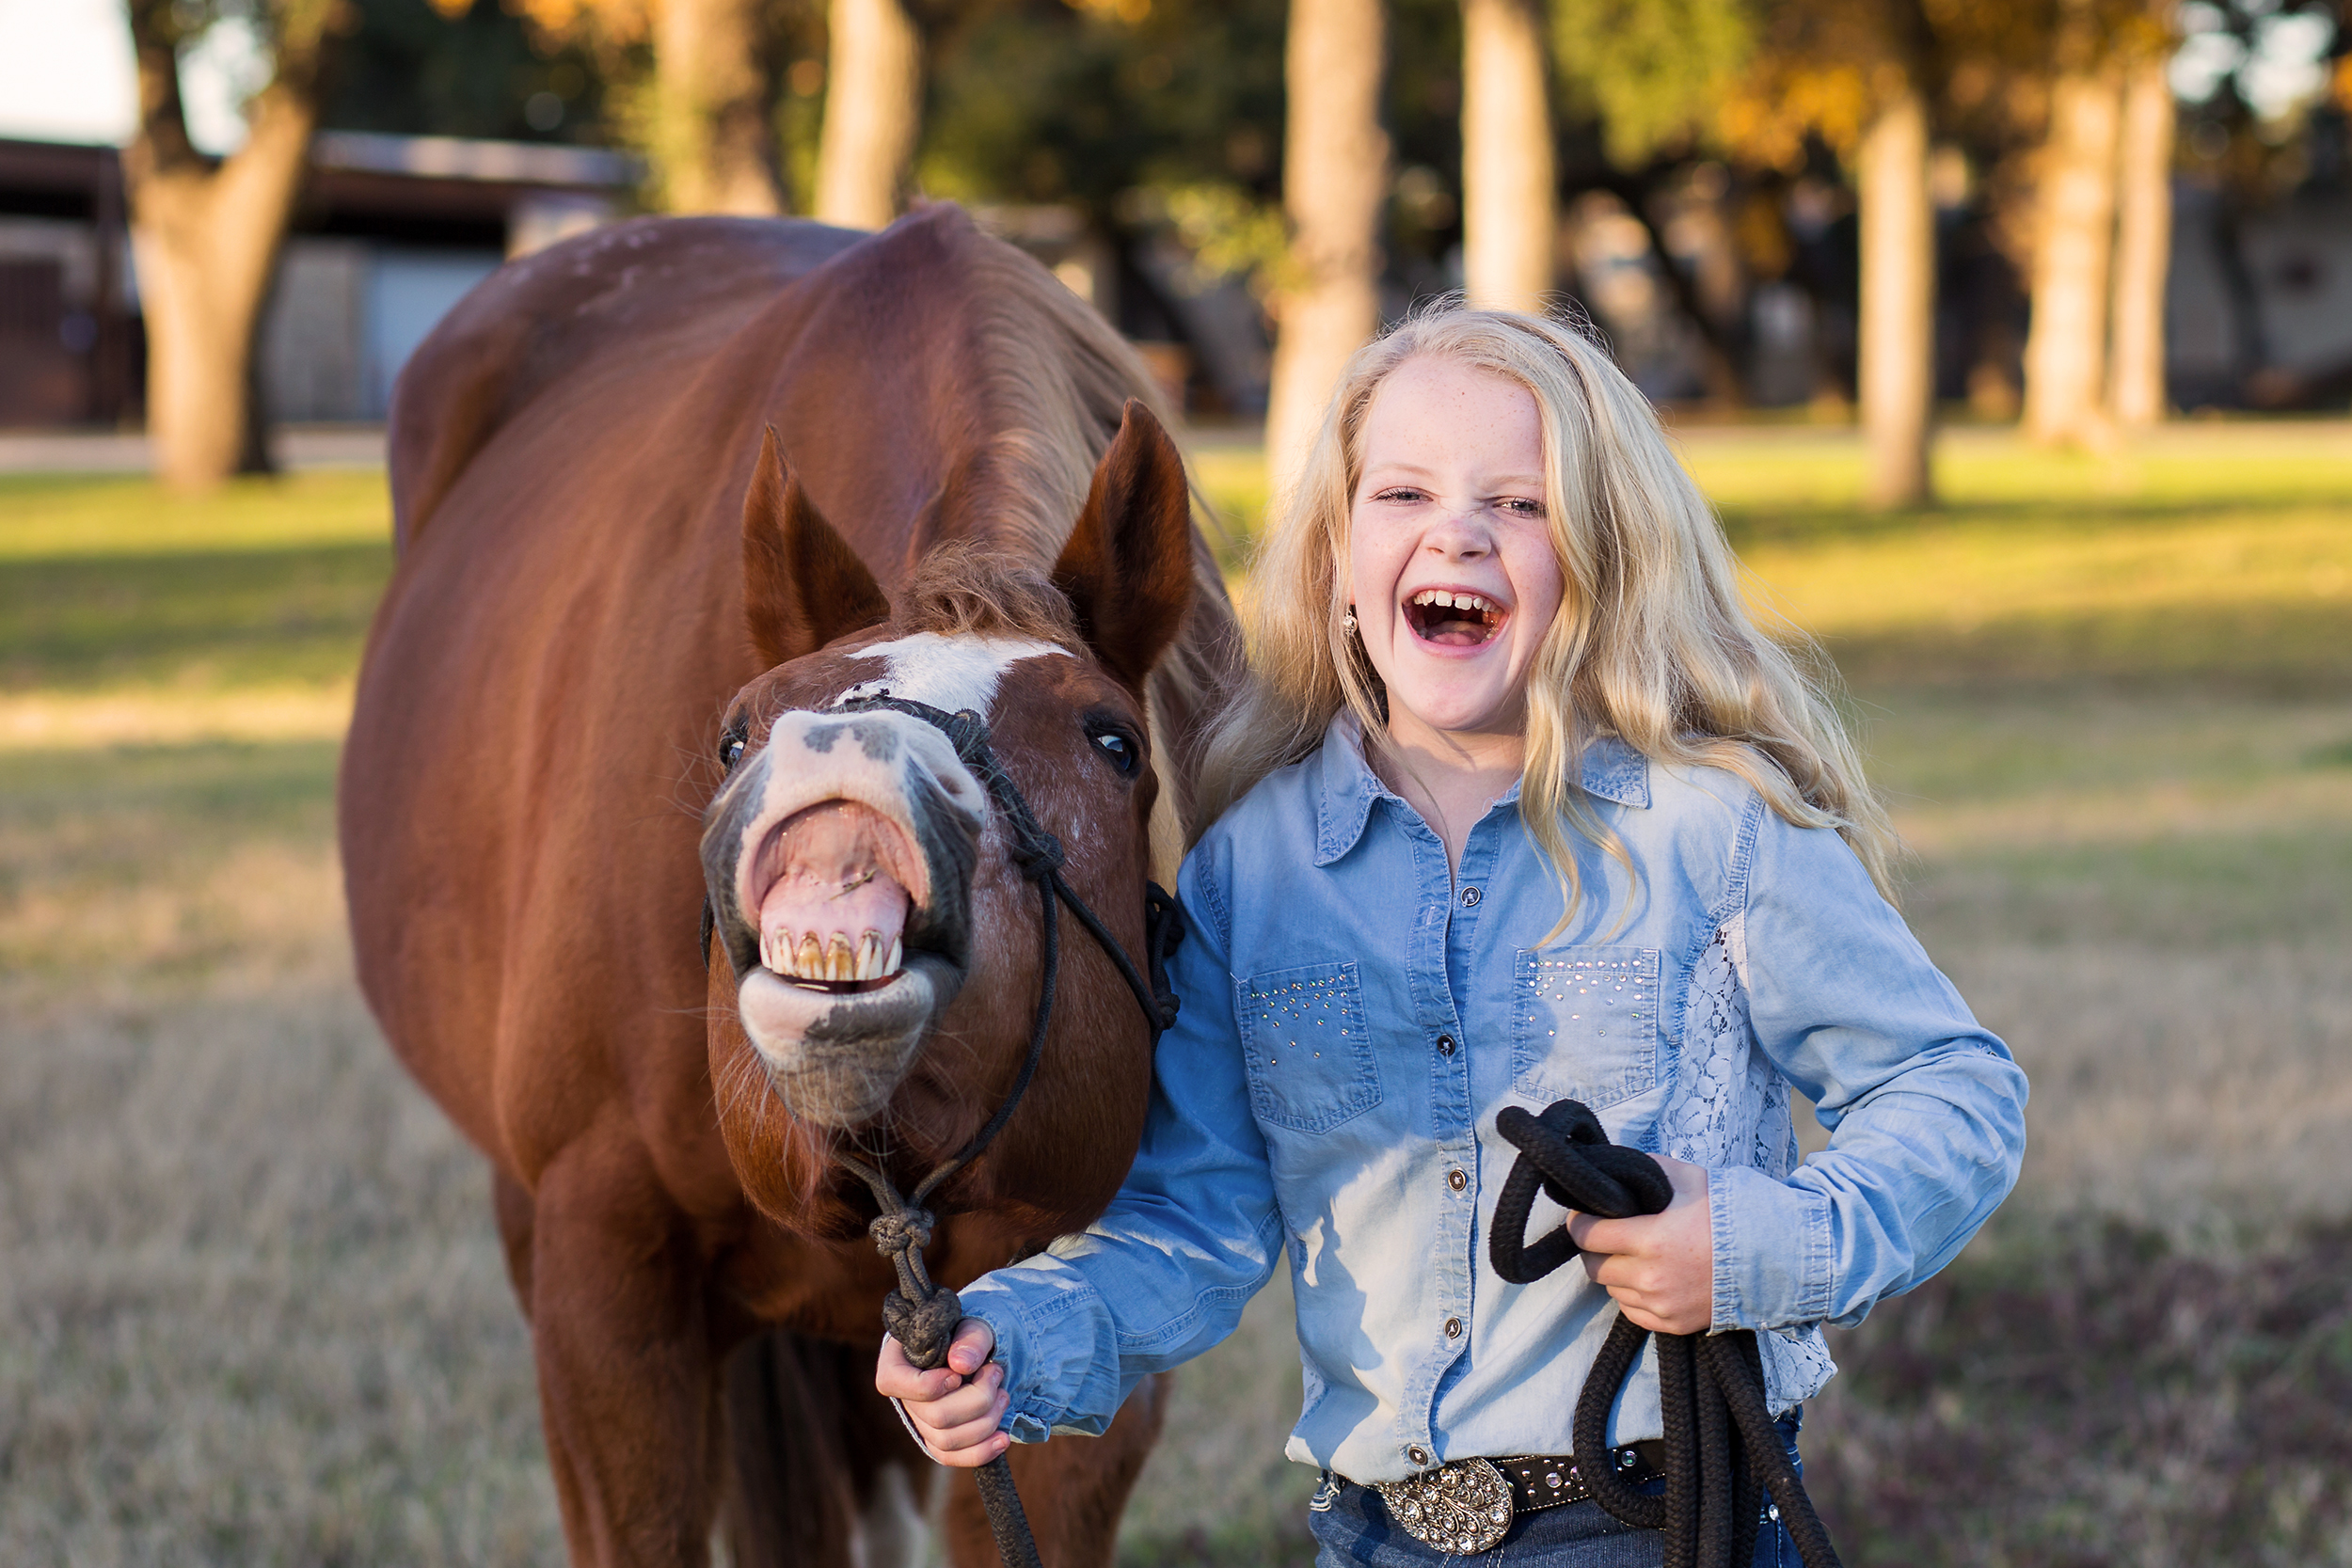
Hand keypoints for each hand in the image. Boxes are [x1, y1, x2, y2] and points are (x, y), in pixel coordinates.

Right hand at [874, 1318, 1010, 1466]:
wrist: (974, 1353)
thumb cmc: (966, 1336)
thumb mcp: (972, 1325)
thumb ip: (970, 1337)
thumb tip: (961, 1364)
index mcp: (897, 1363)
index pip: (896, 1383)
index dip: (930, 1385)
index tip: (958, 1374)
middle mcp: (904, 1398)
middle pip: (935, 1416)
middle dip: (977, 1398)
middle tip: (996, 1373)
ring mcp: (920, 1423)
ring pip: (947, 1440)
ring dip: (986, 1420)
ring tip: (1003, 1395)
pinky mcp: (938, 1441)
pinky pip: (952, 1458)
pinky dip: (981, 1452)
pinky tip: (1002, 1439)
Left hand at [1566, 1156, 1713, 1335]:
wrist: (1771, 1256)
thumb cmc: (1727, 1212)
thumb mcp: (1685, 1178)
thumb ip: (1644, 1170)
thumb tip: (1613, 1169)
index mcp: (1650, 1239)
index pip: (1586, 1235)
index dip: (1579, 1222)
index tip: (1583, 1216)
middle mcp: (1651, 1277)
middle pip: (1593, 1266)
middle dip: (1593, 1248)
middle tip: (1607, 1235)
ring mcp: (1662, 1305)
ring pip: (1611, 1289)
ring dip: (1615, 1271)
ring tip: (1634, 1255)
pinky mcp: (1673, 1324)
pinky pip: (1632, 1311)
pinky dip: (1632, 1295)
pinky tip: (1648, 1277)